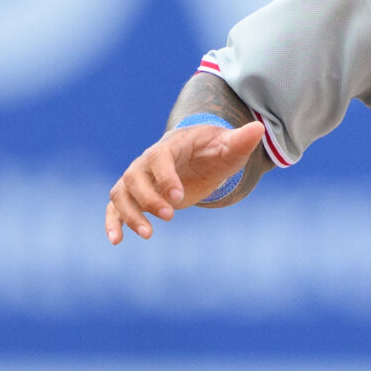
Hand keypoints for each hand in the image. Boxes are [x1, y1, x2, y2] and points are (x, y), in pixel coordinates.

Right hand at [104, 121, 266, 243]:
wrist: (198, 156)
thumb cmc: (215, 150)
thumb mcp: (229, 147)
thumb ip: (240, 141)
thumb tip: (258, 128)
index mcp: (170, 146)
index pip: (160, 158)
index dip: (165, 177)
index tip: (179, 197)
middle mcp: (147, 161)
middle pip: (134, 177)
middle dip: (149, 198)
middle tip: (171, 216)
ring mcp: (138, 178)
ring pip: (121, 193)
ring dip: (130, 214)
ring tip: (148, 234)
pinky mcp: (135, 196)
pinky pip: (115, 206)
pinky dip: (112, 222)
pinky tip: (116, 241)